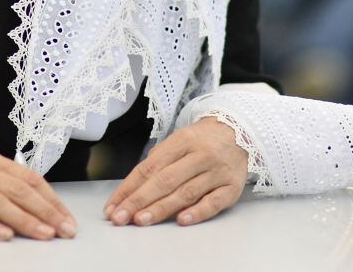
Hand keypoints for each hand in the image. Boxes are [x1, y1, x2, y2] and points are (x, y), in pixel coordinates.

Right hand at [0, 146, 76, 241]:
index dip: (49, 198)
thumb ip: (0, 179)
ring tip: (44, 235)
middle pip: (16, 189)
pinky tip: (4, 236)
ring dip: (24, 220)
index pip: (25, 176)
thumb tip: (37, 201)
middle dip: (45, 211)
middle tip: (64, 230)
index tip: (66, 217)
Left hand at [104, 116, 246, 226]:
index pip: (149, 167)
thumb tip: (132, 189)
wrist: (239, 132)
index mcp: (181, 141)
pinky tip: (181, 221)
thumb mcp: (178, 141)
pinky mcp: (232, 188)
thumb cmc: (201, 141)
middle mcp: (199, 155)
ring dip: (162, 208)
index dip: (128, 188)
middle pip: (164, 180)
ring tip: (141, 220)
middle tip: (121, 217)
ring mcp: (217, 172)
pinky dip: (197, 212)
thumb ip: (158, 161)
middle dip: (139, 200)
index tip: (113, 206)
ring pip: (186, 192)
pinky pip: (214, 202)